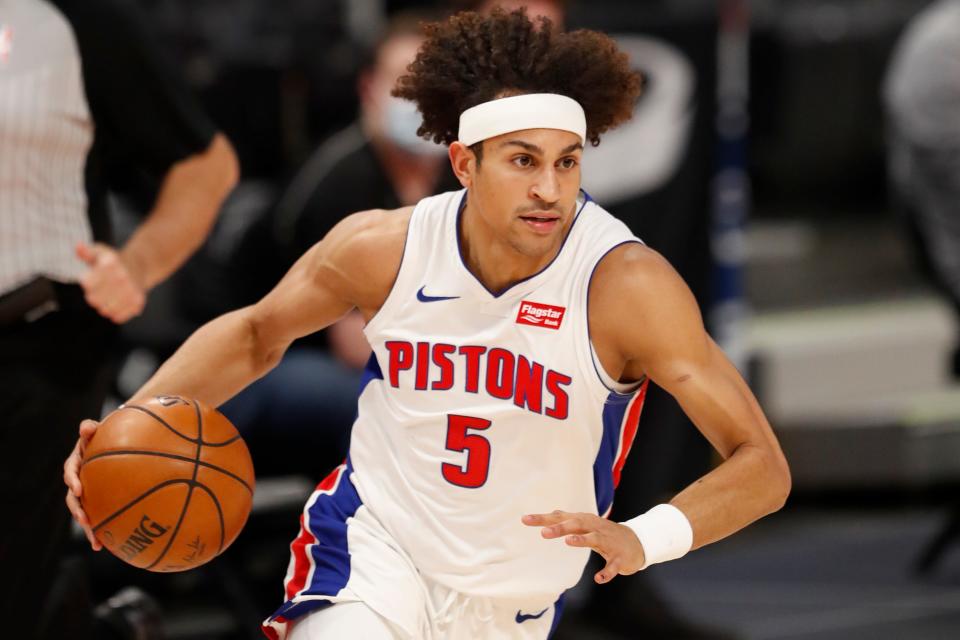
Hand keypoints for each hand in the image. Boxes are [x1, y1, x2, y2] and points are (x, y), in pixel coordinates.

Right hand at [63, 419, 102, 550]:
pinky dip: (101, 531)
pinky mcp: (97, 501)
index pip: (70, 471)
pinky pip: (98, 517)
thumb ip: (91, 428)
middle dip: (77, 510)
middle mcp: (78, 480)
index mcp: (76, 463)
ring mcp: (87, 493)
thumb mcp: (97, 431)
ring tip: (96, 541)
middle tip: (85, 520)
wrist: (115, 442)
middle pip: (73, 498)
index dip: (72, 480)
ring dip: (88, 527)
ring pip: (84, 512)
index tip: (78, 488)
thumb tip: (85, 427)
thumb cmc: (105, 435)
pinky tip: (107, 545)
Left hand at [76, 241, 145, 323]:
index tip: (90, 279)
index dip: (86, 283)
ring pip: (105, 310)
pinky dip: (115, 313)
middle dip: (92, 297)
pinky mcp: (137, 303)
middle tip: (99, 291)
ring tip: (108, 298)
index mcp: (111, 263)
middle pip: (93, 299)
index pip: (87, 284)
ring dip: (103, 306)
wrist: (141, 266)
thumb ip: (87, 252)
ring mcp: (131, 291)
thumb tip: (78, 247)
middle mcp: (122, 277)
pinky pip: (117, 317)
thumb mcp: (101, 253)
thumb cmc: (114, 262)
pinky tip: (117, 304)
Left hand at [522, 510, 645, 583]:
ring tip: (569, 542)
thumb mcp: (587, 524)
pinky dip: (606, 572)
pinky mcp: (618, 558)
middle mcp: (595, 528)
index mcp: (584, 521)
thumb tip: (551, 512)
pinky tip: (598, 579)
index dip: (543, 519)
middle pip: (576, 525)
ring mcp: (608, 542)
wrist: (637, 542)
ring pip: (594, 539)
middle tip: (543, 533)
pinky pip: (612, 566)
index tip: (525, 520)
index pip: (560, 518)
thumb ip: (568, 519)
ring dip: (582, 540)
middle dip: (560, 528)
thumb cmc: (606, 532)